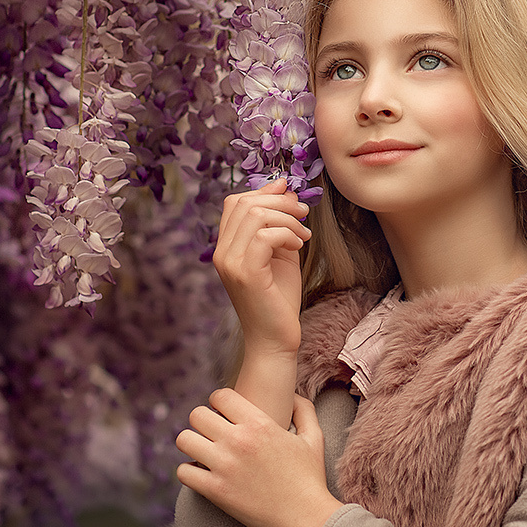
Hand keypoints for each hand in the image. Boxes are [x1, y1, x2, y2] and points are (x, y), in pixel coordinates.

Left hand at [176, 389, 342, 526]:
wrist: (306, 518)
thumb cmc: (310, 478)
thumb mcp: (314, 437)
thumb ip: (304, 410)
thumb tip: (294, 395)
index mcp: (260, 423)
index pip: (220, 396)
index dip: (219, 402)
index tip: (223, 414)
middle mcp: (238, 441)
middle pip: (196, 415)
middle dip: (202, 422)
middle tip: (211, 433)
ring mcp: (225, 466)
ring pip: (184, 440)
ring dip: (191, 444)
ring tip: (203, 452)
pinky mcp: (216, 491)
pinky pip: (183, 472)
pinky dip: (189, 472)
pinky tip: (202, 474)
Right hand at [213, 177, 310, 354]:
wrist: (276, 339)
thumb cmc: (279, 298)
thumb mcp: (279, 252)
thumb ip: (278, 224)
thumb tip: (285, 188)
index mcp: (226, 247)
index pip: (235, 202)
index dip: (263, 191)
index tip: (289, 193)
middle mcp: (222, 253)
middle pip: (245, 203)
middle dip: (280, 201)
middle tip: (303, 212)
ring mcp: (230, 263)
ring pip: (255, 216)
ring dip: (287, 219)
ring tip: (303, 234)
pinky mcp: (246, 274)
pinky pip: (265, 236)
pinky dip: (287, 234)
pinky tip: (298, 246)